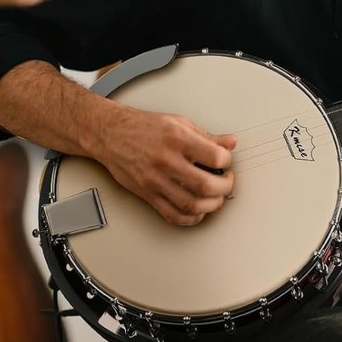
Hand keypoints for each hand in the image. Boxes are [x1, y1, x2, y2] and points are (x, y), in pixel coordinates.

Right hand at [96, 106, 237, 225]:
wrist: (111, 134)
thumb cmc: (144, 127)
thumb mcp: (179, 123)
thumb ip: (207, 136)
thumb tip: (230, 143)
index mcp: (177, 139)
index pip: (214, 157)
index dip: (227, 161)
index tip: (227, 161)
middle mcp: (166, 161)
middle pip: (205, 185)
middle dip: (225, 187)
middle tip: (227, 181)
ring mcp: (155, 180)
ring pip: (190, 204)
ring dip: (211, 206)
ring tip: (216, 197)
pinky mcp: (147, 194)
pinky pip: (172, 215)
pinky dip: (190, 218)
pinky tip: (197, 211)